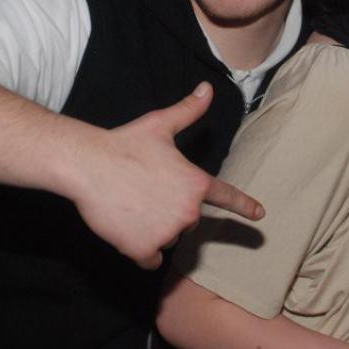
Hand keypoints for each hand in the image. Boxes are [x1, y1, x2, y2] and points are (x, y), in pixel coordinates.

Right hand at [70, 82, 263, 268]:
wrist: (88, 165)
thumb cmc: (126, 143)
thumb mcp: (162, 124)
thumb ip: (189, 110)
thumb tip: (207, 89)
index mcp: (196, 183)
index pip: (226, 197)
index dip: (244, 206)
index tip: (260, 214)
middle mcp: (188, 212)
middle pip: (187, 220)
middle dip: (171, 211)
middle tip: (146, 192)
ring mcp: (167, 232)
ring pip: (168, 239)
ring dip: (155, 230)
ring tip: (133, 206)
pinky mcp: (144, 249)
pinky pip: (151, 259)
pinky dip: (142, 251)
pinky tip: (128, 230)